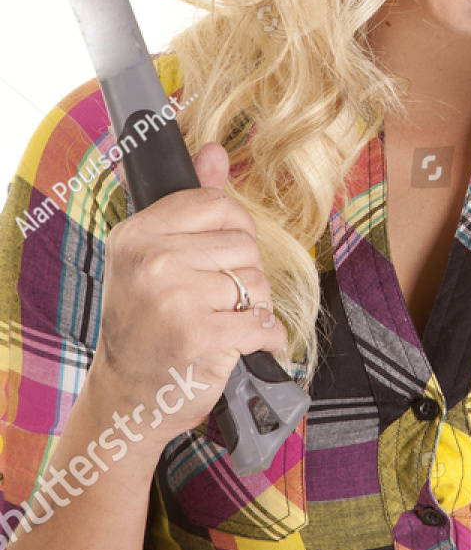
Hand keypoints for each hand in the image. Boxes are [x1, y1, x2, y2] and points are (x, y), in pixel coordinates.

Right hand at [86, 142, 289, 451]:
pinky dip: (264, 339)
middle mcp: (151, 262)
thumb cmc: (144, 326)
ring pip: (259, 282)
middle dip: (245, 274)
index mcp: (137, 235)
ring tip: (224, 323)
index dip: (233, 229)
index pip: (216, 204)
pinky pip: (263, 323)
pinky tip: (241, 345)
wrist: (127, 398)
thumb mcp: (152, 259)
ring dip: (255, 308)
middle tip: (217, 300)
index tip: (221, 256)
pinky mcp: (201, 337)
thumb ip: (189, 204)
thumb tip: (214, 151)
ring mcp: (175, 299)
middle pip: (244, 243)